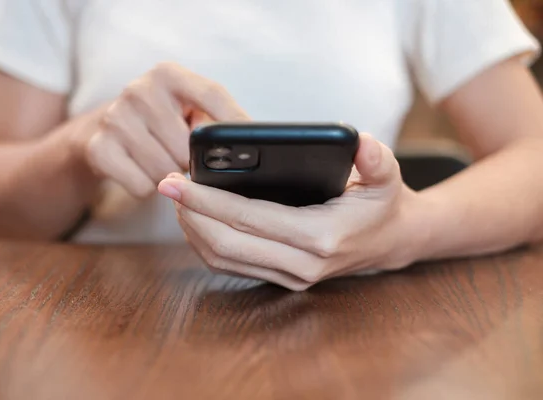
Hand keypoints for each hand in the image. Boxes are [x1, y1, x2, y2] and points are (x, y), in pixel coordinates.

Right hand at [78, 62, 247, 197]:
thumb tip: (252, 140)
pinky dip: (147, 188)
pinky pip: (142, 186)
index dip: (234, 122)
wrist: (100, 131)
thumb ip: (215, 118)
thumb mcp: (186, 108)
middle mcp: (138, 90)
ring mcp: (115, 118)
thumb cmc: (159, 122)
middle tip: (184, 158)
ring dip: (170, 178)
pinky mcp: (98, 148)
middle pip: (187, 146)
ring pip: (165, 171)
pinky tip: (141, 171)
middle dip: (191, 162)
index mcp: (168, 74)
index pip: (212, 95)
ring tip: (163, 163)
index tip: (251, 145)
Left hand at [158, 133, 423, 290]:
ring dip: (194, 230)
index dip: (208, 199)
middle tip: (167, 185)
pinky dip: (206, 244)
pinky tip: (197, 219)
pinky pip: (232, 266)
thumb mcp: (387, 175)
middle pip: (227, 243)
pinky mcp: (282, 279)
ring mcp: (290, 277)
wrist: (389, 242)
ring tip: (178, 200)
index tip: (176, 180)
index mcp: (321, 237)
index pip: (249, 218)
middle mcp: (302, 265)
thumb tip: (360, 142)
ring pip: (224, 260)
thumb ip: (377, 158)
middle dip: (191, 213)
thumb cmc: (381, 204)